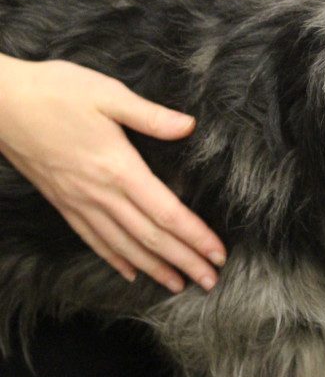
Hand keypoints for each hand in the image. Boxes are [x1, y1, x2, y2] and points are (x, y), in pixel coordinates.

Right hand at [0, 57, 225, 292]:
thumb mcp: (107, 93)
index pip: (166, 212)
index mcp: (118, 168)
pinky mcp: (63, 202)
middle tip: (211, 281)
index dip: (195, 236)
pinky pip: (93, 239)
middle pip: (150, 237)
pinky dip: (115, 259)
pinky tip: (130, 272)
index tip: (218, 252)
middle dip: (184, 261)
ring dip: (154, 268)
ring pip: (123, 246)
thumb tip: (189, 125)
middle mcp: (99, 194)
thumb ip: (150, 115)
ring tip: (179, 285)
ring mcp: (78, 202)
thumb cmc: (55, 91)